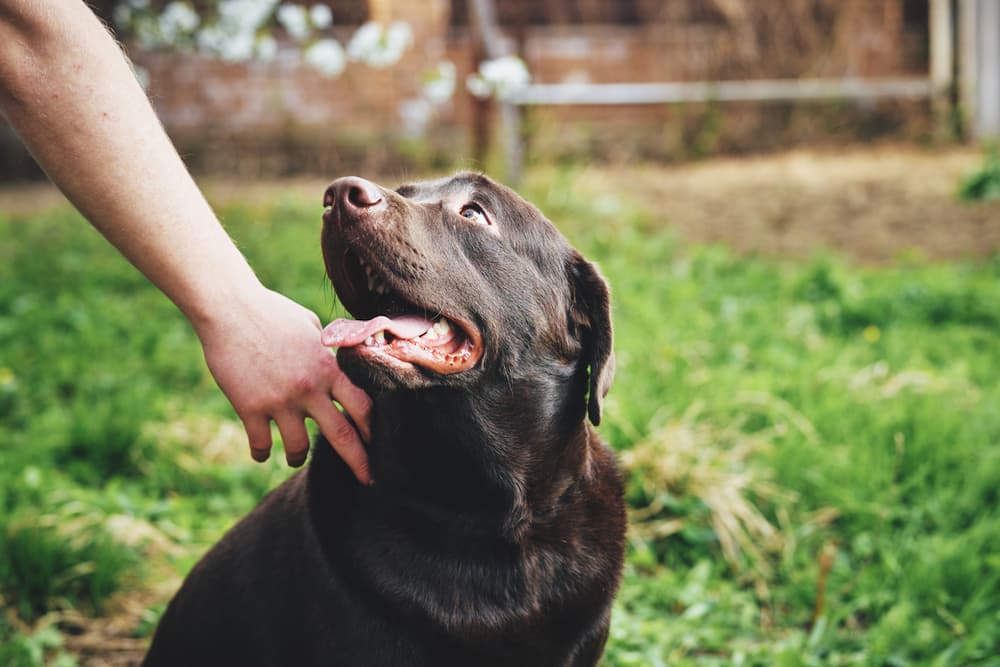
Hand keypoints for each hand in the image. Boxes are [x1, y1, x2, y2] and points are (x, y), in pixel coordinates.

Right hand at [196, 287, 372, 482]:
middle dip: (358, 463)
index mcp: (328, 368)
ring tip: (296, 458)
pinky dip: (261, 452)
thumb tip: (340, 358)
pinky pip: (261, 444)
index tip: (380, 446)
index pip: (363, 406)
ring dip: (298, 458)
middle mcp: (309, 388)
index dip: (373, 430)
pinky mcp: (250, 408)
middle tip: (369, 481)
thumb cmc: (272, 311)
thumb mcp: (311, 327)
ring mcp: (280, 400)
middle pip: (342, 435)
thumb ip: (326, 350)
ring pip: (298, 447)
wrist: (230, 309)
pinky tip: (261, 452)